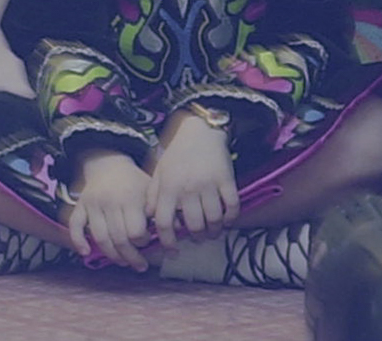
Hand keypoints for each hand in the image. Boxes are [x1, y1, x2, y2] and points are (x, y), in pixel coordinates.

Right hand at [61, 150, 153, 270]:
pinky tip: (86, 252)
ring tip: (123, 263)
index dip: (144, 242)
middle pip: (119, 239)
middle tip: (140, 265)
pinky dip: (78, 240)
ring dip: (112, 255)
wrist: (108, 162)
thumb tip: (178, 228)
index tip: (149, 241)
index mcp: (129, 198)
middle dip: (131, 257)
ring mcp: (92, 204)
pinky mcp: (80, 205)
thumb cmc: (133, 181)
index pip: (136, 232)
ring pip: (100, 237)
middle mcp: (109, 202)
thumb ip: (160, 209)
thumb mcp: (150, 190)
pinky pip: (75, 225)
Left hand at [146, 111, 239, 249]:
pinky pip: (232, 207)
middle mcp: (188, 188)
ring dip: (214, 231)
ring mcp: (209, 185)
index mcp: (168, 187)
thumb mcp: (158, 172)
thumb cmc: (176, 154)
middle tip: (197, 238)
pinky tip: (226, 220)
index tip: (172, 250)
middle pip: (193, 226)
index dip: (167, 241)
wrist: (199, 131)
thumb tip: (149, 218)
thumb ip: (152, 195)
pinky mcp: (227, 180)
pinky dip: (231, 218)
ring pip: (214, 220)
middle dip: (196, 237)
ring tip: (211, 232)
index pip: (164, 222)